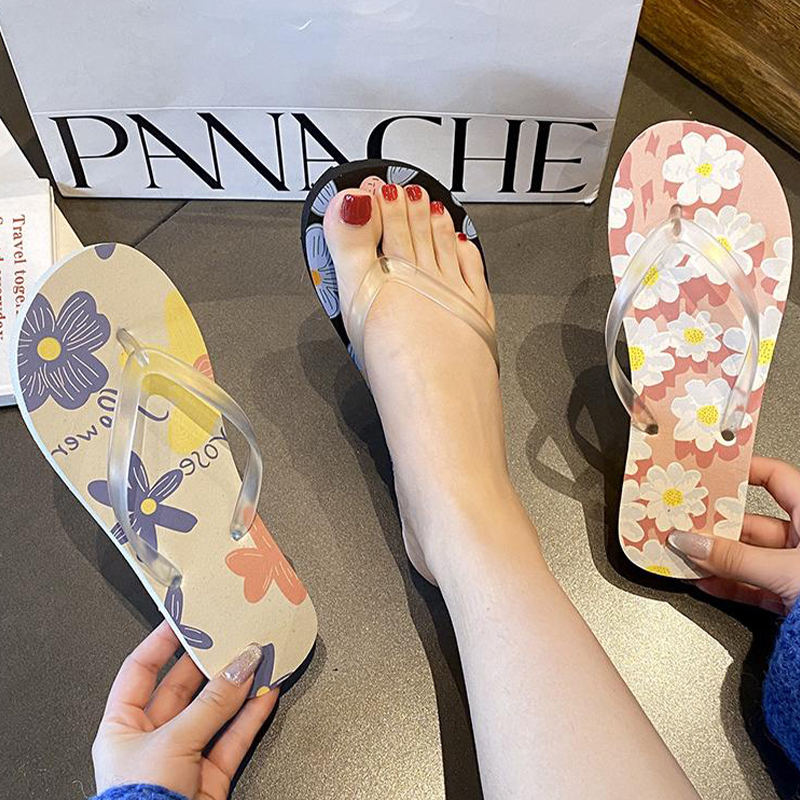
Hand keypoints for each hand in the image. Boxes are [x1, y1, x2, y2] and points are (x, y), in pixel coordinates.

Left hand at [92, 622, 276, 798]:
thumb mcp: (172, 741)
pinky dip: (252, 715)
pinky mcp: (209, 777)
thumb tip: (241, 667)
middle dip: (210, 664)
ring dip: (238, 687)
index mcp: (121, 727)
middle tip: (232, 637)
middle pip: (183, 689)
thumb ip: (211, 703)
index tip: (184, 619)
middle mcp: (150, 741)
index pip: (139, 671)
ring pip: (214, 712)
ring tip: (259, 659)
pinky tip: (267, 693)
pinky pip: (234, 737)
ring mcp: (182, 758)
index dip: (160, 643)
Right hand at [669, 456, 799, 614]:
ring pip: (749, 557)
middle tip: (685, 522)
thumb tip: (693, 544)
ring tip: (685, 555)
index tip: (712, 472)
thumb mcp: (785, 569)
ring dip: (716, 558)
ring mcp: (798, 569)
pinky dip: (727, 584)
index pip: (775, 478)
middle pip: (752, 523)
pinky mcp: (791, 597)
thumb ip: (735, 559)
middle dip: (716, 526)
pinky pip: (752, 585)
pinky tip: (703, 581)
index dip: (744, 471)